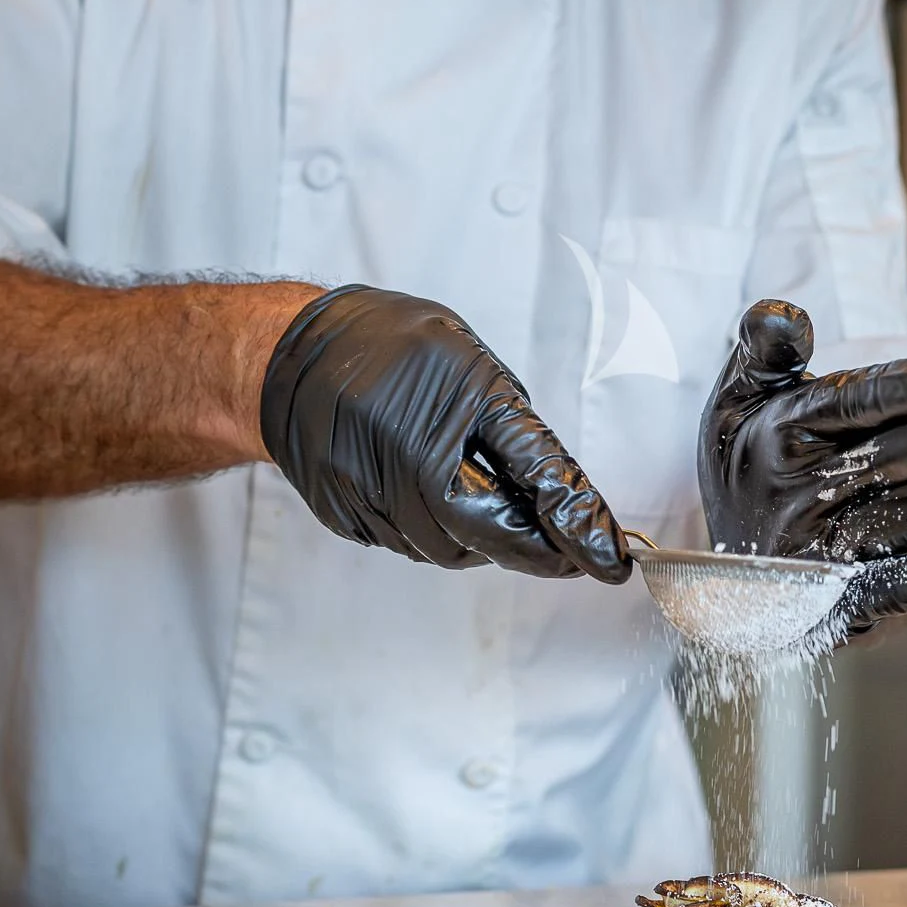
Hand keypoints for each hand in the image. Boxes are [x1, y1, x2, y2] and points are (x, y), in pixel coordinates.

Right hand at [260, 286, 629, 582]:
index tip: (613, 560)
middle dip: (537, 550)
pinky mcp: (344, 514)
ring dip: (485, 542)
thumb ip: (514, 432)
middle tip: (571, 554)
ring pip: (448, 549)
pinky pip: (408, 543)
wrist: (293, 353)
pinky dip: (437, 533)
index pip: (534, 477)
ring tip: (489, 503)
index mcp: (453, 401)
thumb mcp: (471, 365)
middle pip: (488, 535)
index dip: (579, 524)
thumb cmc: (393, 346)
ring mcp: (369, 490)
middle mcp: (407, 452)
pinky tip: (435, 498)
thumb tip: (559, 496)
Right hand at [698, 299, 906, 627]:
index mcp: (779, 434)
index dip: (897, 391)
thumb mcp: (739, 399)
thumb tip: (789, 315)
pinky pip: (867, 593)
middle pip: (884, 461)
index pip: (844, 405)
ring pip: (892, 524)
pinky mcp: (829, 600)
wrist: (726, 565)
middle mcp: (796, 493)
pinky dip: (904, 585)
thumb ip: (767, 352)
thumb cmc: (749, 463)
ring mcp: (813, 549)